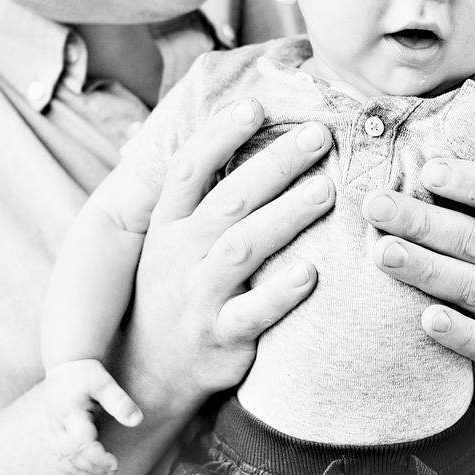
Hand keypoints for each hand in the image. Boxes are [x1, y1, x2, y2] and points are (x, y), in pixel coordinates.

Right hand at [44, 360, 142, 474]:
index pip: (82, 444)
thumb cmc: (86, 372)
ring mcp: (53, 427)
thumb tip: (137, 420)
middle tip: (113, 470)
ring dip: (80, 470)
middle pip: (72, 455)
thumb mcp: (105, 383)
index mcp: (71, 413)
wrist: (65, 362)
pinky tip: (84, 473)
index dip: (98, 458)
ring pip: (62, 457)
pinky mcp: (52, 429)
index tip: (115, 463)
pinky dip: (69, 466)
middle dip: (92, 466)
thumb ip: (120, 402)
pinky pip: (57, 454)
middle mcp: (58, 423)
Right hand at [113, 99, 334, 422]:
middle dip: (275, 164)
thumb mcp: (172, 240)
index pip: (190, 169)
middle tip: (319, 135)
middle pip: (229, 200)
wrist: (149, 370)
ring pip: (242, 249)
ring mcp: (198, 296)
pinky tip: (312, 272)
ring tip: (326, 191)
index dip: (220, 134)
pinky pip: (251, 314)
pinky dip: (280, 294)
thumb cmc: (178, 289)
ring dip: (285, 217)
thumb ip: (203, 195)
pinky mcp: (219, 337)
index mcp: (168, 223)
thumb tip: (235, 129)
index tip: (256, 105)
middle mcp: (179, 253)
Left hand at [362, 158, 474, 390]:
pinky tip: (426, 319)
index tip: (427, 170)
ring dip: (426, 269)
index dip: (472, 183)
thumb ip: (464, 200)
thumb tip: (400, 150)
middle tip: (376, 207)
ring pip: (474, 287)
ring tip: (383, 253)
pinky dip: (455, 331)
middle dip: (423, 222)